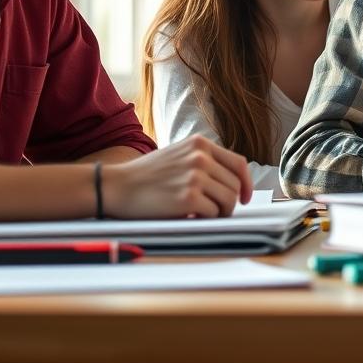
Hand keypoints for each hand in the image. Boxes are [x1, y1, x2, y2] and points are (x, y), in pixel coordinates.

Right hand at [102, 135, 250, 218]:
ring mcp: (195, 176)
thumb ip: (203, 161)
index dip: (246, 183)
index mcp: (200, 144)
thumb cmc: (146, 175)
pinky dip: (205, 219)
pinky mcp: (188, 197)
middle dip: (229, 202)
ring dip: (219, 212)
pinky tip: (190, 216)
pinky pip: (213, 212)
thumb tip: (233, 182)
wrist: (116, 186)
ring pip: (228, 200)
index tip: (245, 197)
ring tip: (202, 214)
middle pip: (235, 185)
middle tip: (215, 212)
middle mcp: (201, 156)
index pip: (238, 163)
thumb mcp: (178, 155)